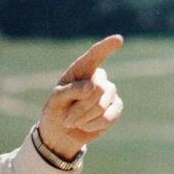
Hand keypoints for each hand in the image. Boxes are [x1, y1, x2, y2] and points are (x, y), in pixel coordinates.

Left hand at [38, 34, 123, 159]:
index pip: (94, 56)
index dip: (106, 47)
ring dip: (84, 118)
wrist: (61, 133)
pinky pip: (109, 117)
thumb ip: (71, 91)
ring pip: (102, 105)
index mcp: (80, 71)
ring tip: (72, 122)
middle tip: (67, 119)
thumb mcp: (56, 101)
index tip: (118, 39)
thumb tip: (92, 86)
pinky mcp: (116, 107)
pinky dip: (93, 125)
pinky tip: (85, 126)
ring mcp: (109, 92)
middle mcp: (97, 78)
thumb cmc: (56, 111)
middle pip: (97, 89)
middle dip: (80, 108)